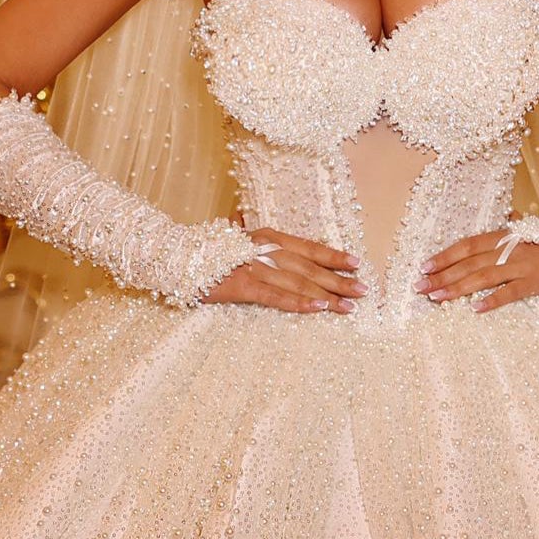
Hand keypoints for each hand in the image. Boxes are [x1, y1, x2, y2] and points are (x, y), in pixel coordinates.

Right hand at [204, 229, 363, 312]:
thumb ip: (254, 239)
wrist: (176, 256)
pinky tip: (317, 308)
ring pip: (298, 282)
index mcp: (266, 236)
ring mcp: (254, 267)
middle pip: (309, 266)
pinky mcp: (242, 286)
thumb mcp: (236, 239)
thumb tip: (259, 230)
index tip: (356, 264)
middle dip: (339, 280)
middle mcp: (265, 248)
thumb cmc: (208, 250)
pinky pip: (275, 296)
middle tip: (363, 291)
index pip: (308, 247)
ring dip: (326, 295)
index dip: (333, 256)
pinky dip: (298, 302)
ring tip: (348, 306)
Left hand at [421, 230, 538, 308]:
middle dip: (442, 275)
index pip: (468, 244)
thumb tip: (508, 216)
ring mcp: (524, 265)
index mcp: (506, 237)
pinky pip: (511, 292)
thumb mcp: (535, 234)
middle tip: (420, 287)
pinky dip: (492, 300)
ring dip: (457, 287)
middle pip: (470, 261)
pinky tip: (475, 309)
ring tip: (437, 298)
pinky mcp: (538, 282)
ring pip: (483, 276)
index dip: (445, 255)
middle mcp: (511, 248)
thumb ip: (518, 228)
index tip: (424, 267)